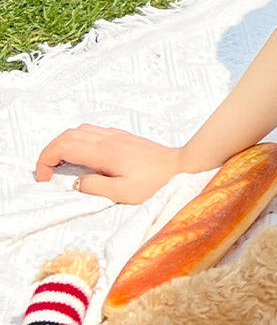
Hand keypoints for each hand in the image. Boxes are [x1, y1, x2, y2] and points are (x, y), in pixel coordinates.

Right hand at [34, 126, 184, 204]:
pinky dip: (80, 141)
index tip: (46, 180)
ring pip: (80, 130)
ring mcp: (117, 136)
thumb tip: (75, 182)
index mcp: (103, 152)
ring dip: (64, 145)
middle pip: (67, 135)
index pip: (62, 147)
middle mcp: (108, 139)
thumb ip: (95, 187)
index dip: (45, 161)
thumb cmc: (157, 183)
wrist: (184, 167)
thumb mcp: (123, 193)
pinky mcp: (125, 138)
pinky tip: (85, 157)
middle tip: (48, 173)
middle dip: (50, 152)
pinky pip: (94, 132)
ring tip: (63, 166)